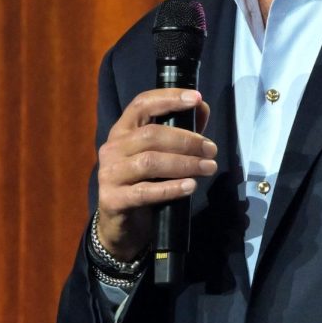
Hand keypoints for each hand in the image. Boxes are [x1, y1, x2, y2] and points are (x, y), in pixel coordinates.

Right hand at [96, 89, 215, 260]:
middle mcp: (112, 148)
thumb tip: (202, 107)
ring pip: (150, 162)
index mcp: (123, 130)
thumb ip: (180, 130)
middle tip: (212, 150)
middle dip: (187, 140)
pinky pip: (145, 191)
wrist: (121, 224)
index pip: (141, 104)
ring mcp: (110, 174)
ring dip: (184, 163)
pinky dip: (171, 188)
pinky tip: (190, 186)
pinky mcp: (113, 200)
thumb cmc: (144, 182)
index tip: (197, 98)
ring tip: (209, 168)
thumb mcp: (161, 154)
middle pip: (151, 135)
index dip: (169, 98)